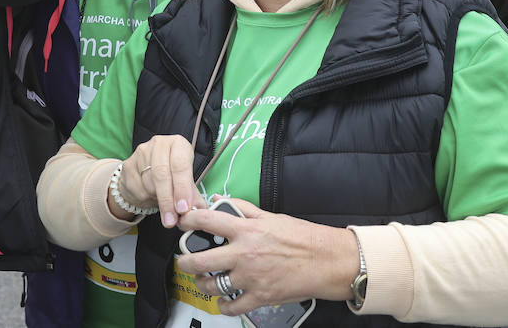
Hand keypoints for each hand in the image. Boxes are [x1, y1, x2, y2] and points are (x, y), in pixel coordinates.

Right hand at [111, 136, 205, 228]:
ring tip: (165, 206)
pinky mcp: (128, 164)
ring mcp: (142, 152)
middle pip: (162, 174)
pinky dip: (145, 199)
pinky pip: (137, 188)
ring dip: (158, 201)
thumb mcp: (186, 183)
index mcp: (178, 144)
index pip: (180, 165)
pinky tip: (151, 197)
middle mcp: (159, 144)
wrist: (145, 173)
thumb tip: (198, 210)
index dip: (182, 188)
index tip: (183, 208)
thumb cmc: (171, 176)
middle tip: (172, 219)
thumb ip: (193, 196)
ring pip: (149, 183)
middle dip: (168, 200)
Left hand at [176, 199, 357, 315]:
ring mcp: (250, 278)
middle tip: (184, 261)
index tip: (182, 223)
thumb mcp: (270, 216)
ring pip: (212, 286)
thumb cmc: (302, 238)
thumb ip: (243, 208)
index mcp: (246, 230)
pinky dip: (223, 306)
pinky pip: (232, 306)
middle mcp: (244, 254)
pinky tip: (223, 301)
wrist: (326, 261)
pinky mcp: (260, 297)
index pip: (207, 221)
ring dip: (203, 284)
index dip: (188, 221)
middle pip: (201, 260)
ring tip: (203, 280)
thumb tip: (221, 200)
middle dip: (185, 262)